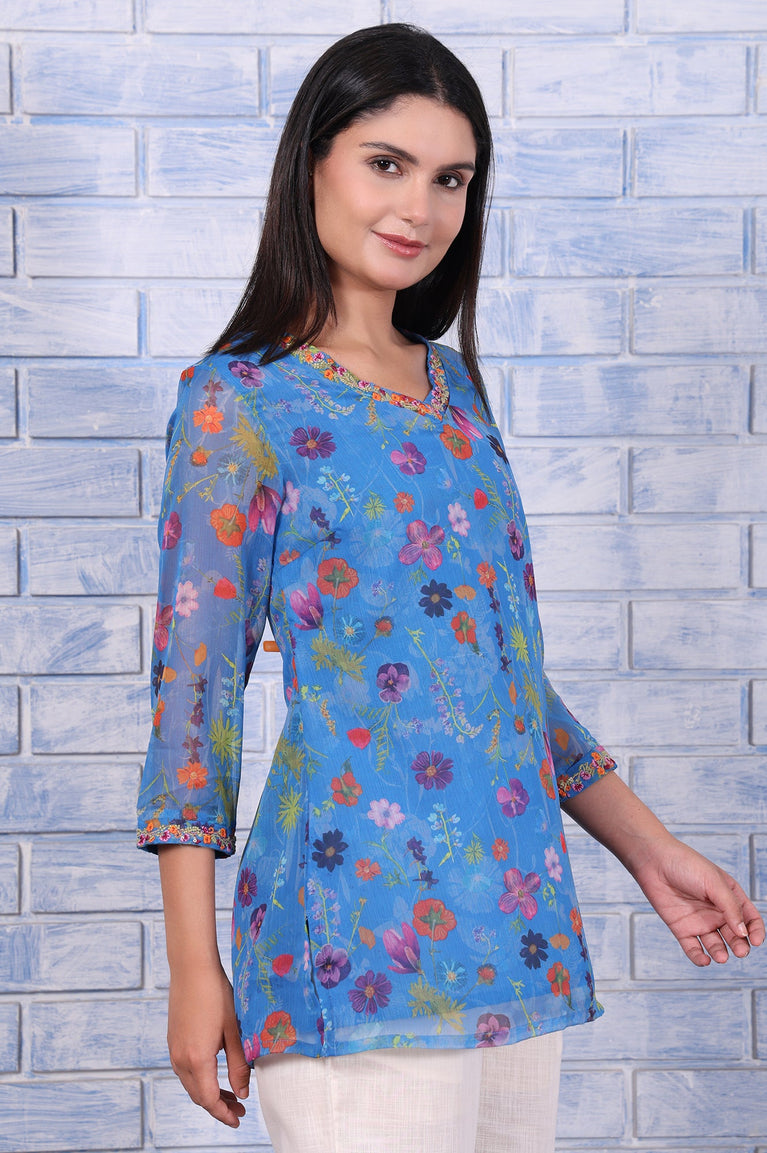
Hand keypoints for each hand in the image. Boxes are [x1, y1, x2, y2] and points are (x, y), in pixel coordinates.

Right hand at [167, 962, 250, 1126]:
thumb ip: (238, 1065)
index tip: (238, 1120)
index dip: (224, 1114)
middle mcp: (180, 1059)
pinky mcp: (173, 1040)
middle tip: (240, 1109)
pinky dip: (200, 1079)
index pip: (209, 1100)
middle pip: (198, 1096)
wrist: (191, 968)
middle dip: (218, 1106)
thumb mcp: (234, 1031)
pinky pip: (185, 1070)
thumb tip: (244, 1092)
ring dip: (209, 1093)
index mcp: (197, 1059)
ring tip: (231, 1093)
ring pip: (191, 1084)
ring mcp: (174, 1050)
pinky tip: (214, 1073)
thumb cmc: (216, 994)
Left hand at [631, 837, 764, 965]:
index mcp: (729, 896)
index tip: (755, 941)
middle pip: (735, 935)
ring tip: (721, 957)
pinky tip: (704, 960)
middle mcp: (716, 911)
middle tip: (740, 952)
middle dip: (740, 945)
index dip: (755, 930)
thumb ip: (730, 906)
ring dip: (720, 953)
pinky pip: (693, 948)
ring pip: (715, 944)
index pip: (749, 918)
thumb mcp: (713, 882)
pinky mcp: (681, 928)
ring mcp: (699, 921)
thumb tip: (743, 932)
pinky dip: (699, 957)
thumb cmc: (686, 865)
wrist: (654, 861)